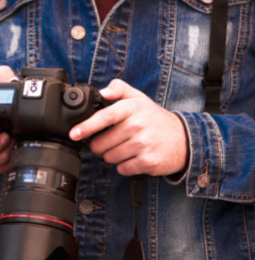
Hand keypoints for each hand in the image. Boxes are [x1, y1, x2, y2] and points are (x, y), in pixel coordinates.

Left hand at [69, 79, 188, 176]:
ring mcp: (143, 145)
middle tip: (111, 141)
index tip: (74, 133)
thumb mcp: (139, 99)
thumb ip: (119, 90)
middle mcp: (138, 126)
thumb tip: (102, 92)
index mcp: (133, 108)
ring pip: (109, 157)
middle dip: (100, 145)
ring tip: (125, 148)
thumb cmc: (155, 119)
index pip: (105, 116)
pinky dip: (124, 166)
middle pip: (102, 143)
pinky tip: (133, 157)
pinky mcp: (147, 162)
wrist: (184, 140)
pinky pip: (122, 169)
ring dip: (112, 156)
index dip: (86, 126)